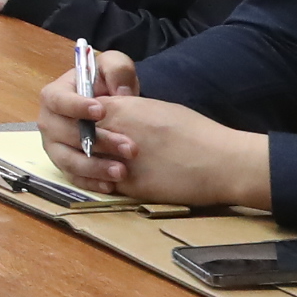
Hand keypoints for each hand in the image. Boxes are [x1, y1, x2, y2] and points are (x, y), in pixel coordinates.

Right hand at [36, 50, 141, 184]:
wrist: (112, 111)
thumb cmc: (107, 86)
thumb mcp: (113, 66)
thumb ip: (117, 68)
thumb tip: (120, 92)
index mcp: (55, 96)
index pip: (57, 100)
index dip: (75, 106)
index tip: (101, 111)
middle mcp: (49, 123)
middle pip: (64, 134)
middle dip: (97, 141)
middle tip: (130, 147)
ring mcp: (56, 147)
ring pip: (67, 160)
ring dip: (93, 167)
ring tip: (122, 172)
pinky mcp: (67, 166)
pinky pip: (74, 178)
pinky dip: (91, 183)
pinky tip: (111, 186)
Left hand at [40, 63, 274, 208]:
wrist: (222, 162)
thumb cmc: (195, 132)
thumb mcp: (153, 109)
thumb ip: (124, 111)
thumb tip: (108, 115)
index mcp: (119, 109)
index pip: (79, 111)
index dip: (78, 117)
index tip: (83, 123)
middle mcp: (111, 133)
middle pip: (75, 135)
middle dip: (74, 140)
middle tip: (81, 145)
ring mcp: (117, 160)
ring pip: (82, 161)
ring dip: (84, 164)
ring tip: (95, 164)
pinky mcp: (128, 186)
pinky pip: (100, 184)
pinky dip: (98, 183)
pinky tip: (104, 183)